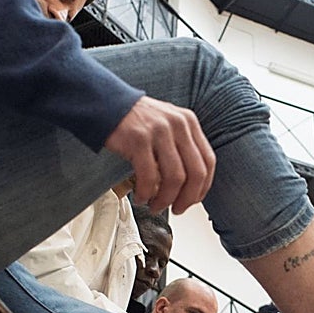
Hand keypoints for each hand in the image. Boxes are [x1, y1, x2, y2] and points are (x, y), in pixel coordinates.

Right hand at [103, 95, 215, 213]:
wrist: (105, 103)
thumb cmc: (135, 120)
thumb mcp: (167, 124)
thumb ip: (181, 146)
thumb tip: (189, 185)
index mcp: (188, 122)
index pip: (208, 161)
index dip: (203, 187)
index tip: (193, 200)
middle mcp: (178, 125)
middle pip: (196, 173)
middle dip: (187, 198)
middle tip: (177, 209)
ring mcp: (159, 131)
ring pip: (175, 178)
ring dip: (165, 199)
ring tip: (155, 206)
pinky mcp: (139, 139)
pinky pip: (149, 176)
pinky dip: (145, 193)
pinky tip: (140, 197)